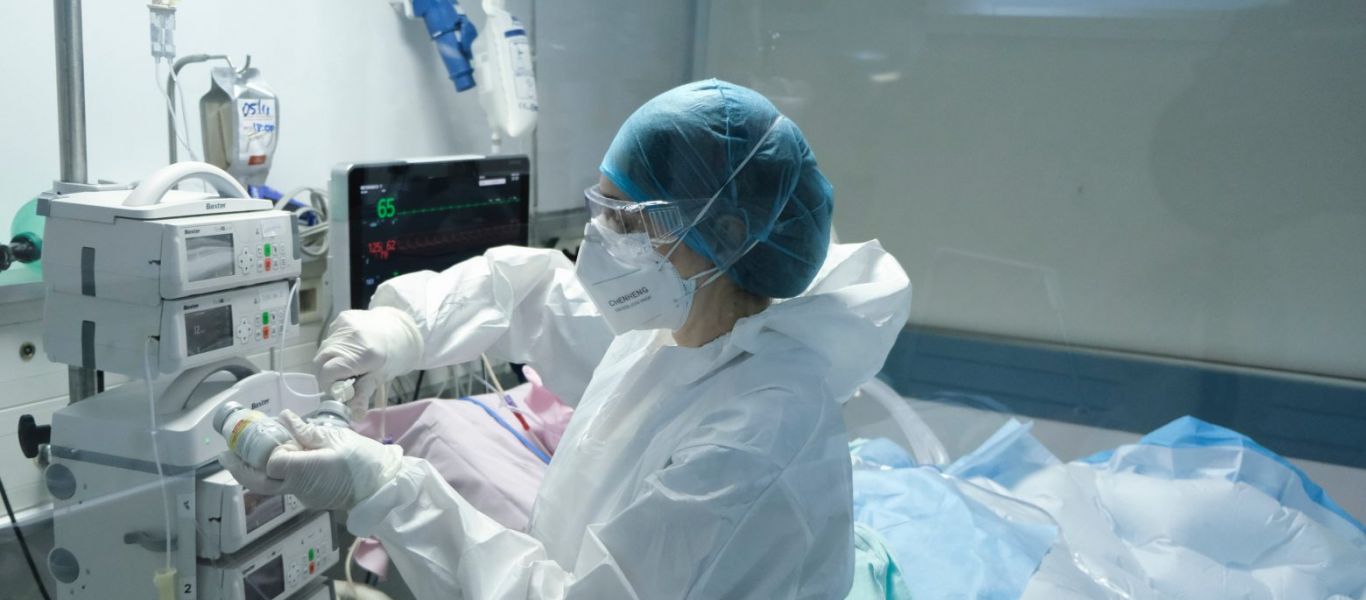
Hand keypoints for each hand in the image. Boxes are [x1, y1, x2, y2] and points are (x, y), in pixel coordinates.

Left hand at [220, 410, 403, 510]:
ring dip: (255, 472)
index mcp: (308, 469)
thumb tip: (284, 418)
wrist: (382, 486)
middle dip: (241, 468)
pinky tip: (276, 461)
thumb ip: (307, 431)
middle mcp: (301, 487)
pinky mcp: (309, 498)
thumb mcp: (337, 438)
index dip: (264, 451)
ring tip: (244, 455)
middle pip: (261, 483)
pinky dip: (274, 474)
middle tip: (226, 454)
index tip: (265, 435)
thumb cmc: (364, 461)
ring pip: (270, 486)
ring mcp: (304, 496)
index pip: (271, 463)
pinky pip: (285, 487)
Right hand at [313, 307, 423, 413]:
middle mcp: (350, 337)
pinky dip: (335, 348)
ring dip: (330, 361)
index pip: (328, 373)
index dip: (330, 385)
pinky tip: (350, 349)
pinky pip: (329, 338)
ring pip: (322, 350)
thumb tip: (354, 416)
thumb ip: (363, 394)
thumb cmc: (395, 356)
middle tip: (342, 379)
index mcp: (363, 355)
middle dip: (326, 374)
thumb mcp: (380, 377)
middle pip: (320, 361)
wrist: (403, 328)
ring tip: (348, 363)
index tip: (341, 390)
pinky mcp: (342, 318)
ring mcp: (344, 325)